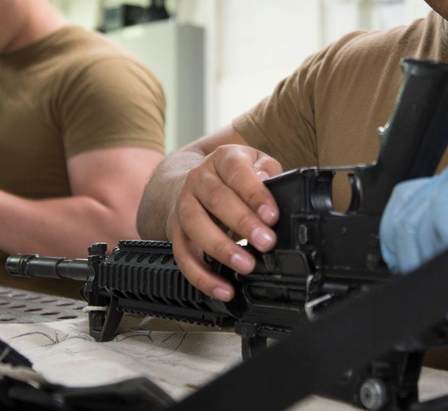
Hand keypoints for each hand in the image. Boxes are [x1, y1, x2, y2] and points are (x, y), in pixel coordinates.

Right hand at [166, 145, 281, 300]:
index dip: (255, 194)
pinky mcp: (175, 231)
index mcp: (223, 159)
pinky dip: (202, 276)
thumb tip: (267, 180)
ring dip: (221, 249)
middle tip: (266, 242)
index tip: (272, 216)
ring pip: (195, 226)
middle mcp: (198, 179)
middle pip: (216, 199)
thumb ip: (266, 170)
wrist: (196, 180)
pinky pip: (183, 256)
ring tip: (246, 265)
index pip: (237, 173)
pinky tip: (223, 288)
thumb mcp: (255, 162)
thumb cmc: (235, 175)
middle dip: (243, 223)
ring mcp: (184, 205)